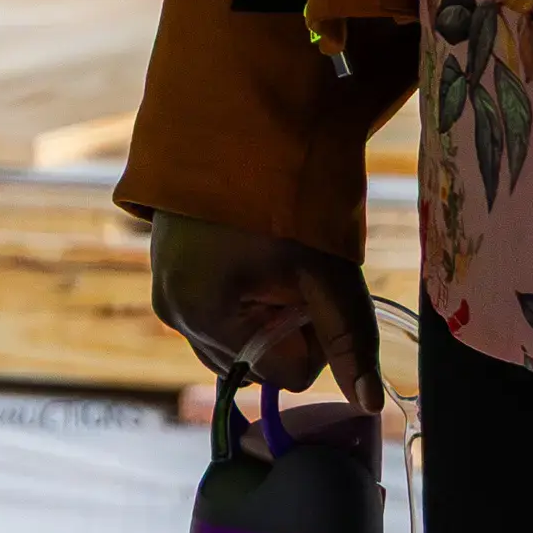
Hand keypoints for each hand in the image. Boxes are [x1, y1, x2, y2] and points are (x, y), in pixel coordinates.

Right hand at [149, 211, 380, 411]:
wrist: (231, 128)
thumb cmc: (284, 199)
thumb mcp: (327, 272)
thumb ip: (349, 341)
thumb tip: (370, 405)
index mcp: (207, 320)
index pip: (289, 375)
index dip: (314, 336)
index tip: (315, 288)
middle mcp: (176, 318)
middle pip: (259, 364)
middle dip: (284, 328)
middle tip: (292, 271)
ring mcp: (164, 299)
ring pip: (237, 345)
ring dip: (261, 316)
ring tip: (267, 261)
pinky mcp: (163, 280)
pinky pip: (214, 320)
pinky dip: (239, 302)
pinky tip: (245, 258)